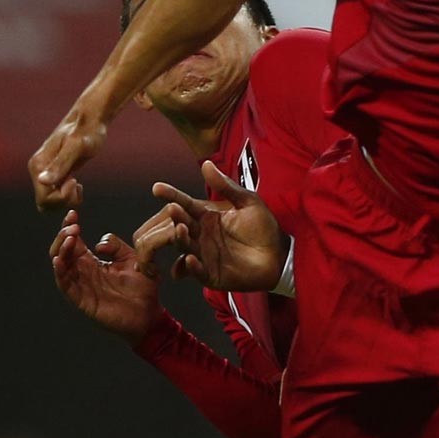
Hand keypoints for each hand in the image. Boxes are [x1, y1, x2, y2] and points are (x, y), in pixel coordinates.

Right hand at [28, 109, 106, 210]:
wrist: (90, 121)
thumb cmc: (87, 131)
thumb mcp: (77, 147)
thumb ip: (61, 164)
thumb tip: (42, 180)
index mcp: (38, 165)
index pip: (44, 199)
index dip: (62, 197)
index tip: (75, 181)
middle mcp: (37, 170)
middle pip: (45, 203)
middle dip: (64, 200)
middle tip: (78, 184)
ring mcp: (44, 173)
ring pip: (49, 202)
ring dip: (66, 200)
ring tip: (78, 184)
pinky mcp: (54, 174)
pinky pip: (55, 196)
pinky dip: (67, 196)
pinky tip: (77, 184)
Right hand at [50, 211, 161, 343]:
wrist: (150, 315)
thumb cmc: (143, 289)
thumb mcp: (133, 260)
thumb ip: (117, 247)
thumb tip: (99, 243)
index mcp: (93, 261)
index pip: (75, 241)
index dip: (70, 226)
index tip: (73, 212)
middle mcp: (83, 271)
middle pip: (63, 249)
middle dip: (65, 235)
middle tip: (73, 225)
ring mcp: (80, 285)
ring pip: (60, 264)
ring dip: (62, 249)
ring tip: (70, 238)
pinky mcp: (80, 299)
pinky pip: (64, 284)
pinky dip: (60, 271)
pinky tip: (60, 259)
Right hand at [146, 161, 288, 290]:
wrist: (280, 255)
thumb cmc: (263, 228)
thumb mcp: (247, 202)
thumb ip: (226, 186)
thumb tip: (206, 163)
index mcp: (205, 216)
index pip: (183, 204)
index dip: (170, 195)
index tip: (157, 188)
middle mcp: (198, 234)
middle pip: (174, 226)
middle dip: (171, 218)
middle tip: (172, 209)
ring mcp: (202, 254)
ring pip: (182, 246)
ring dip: (177, 238)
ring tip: (180, 229)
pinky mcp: (210, 274)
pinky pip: (196, 272)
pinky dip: (189, 267)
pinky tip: (189, 260)